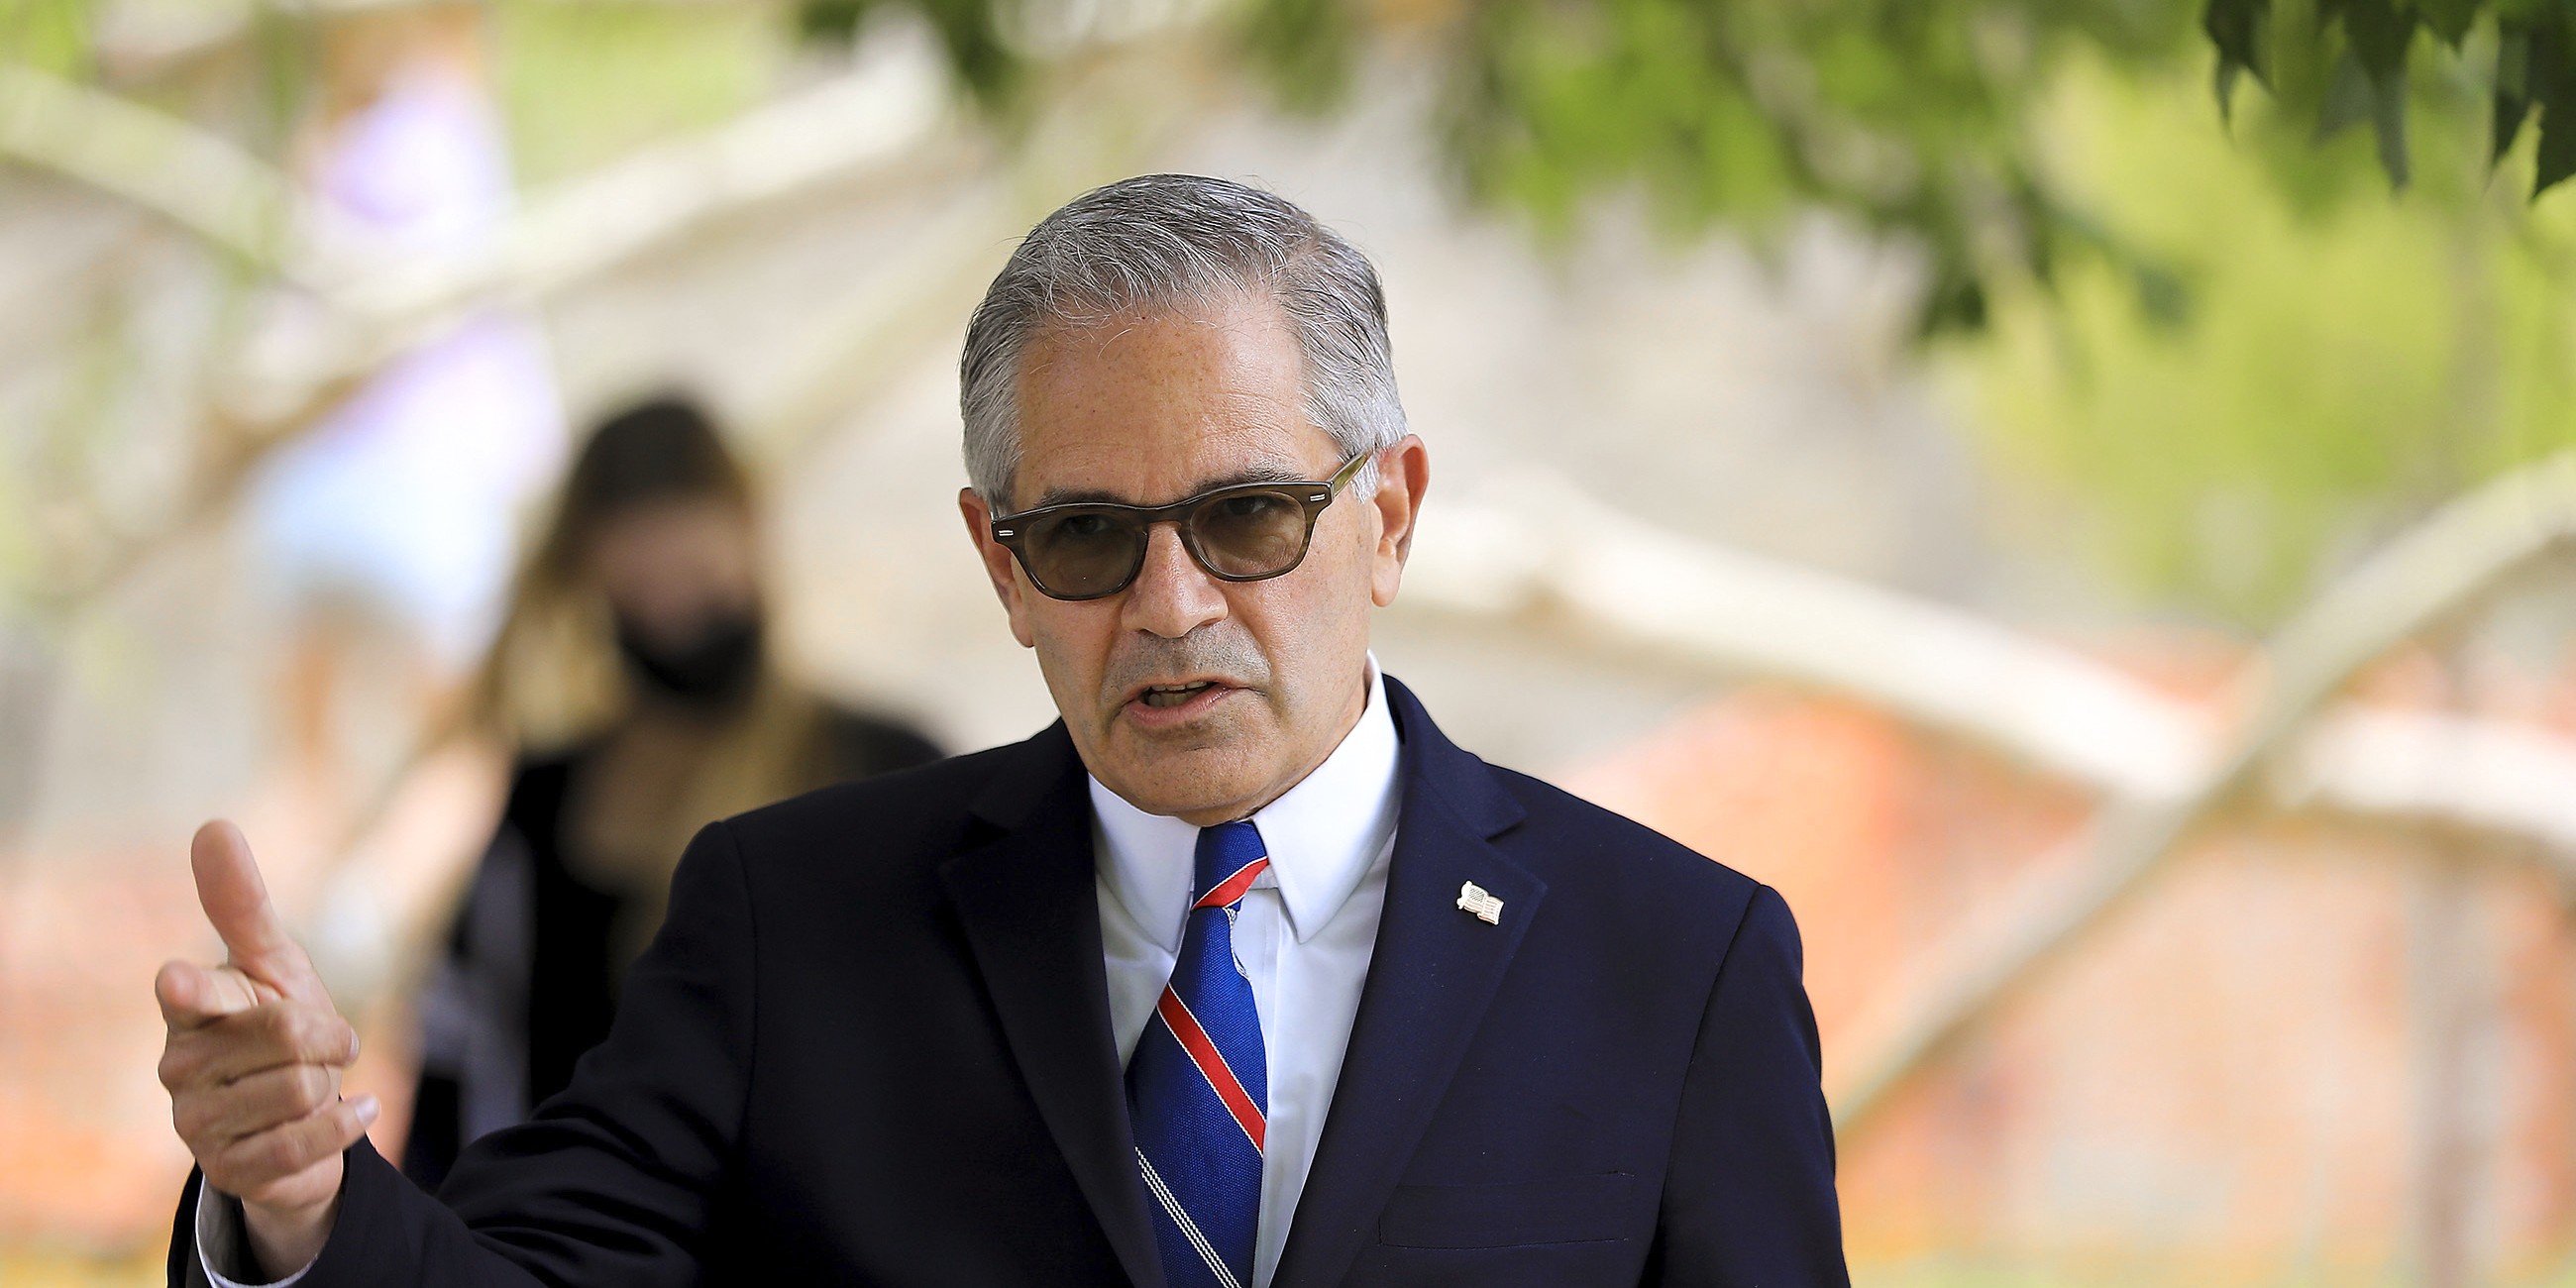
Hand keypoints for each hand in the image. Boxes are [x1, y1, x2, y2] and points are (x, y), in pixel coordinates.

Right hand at [156, 820, 375, 1276]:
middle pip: (285, 1035)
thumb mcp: (273, 965)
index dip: (194, 988)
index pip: (195, 993)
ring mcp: (197, 1123)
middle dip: (329, 1038)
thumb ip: (241, 904)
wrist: (301, 1120)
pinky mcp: (228, 1171)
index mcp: (190, 1010)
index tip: (179, 979)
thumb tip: (212, 825)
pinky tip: (353, 1112)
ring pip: (298, 1089)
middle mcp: (180, 1066)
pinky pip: (302, 1143)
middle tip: (326, 1047)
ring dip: (330, 1085)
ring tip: (317, 1087)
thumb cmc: (279, 1027)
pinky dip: (344, 1124)